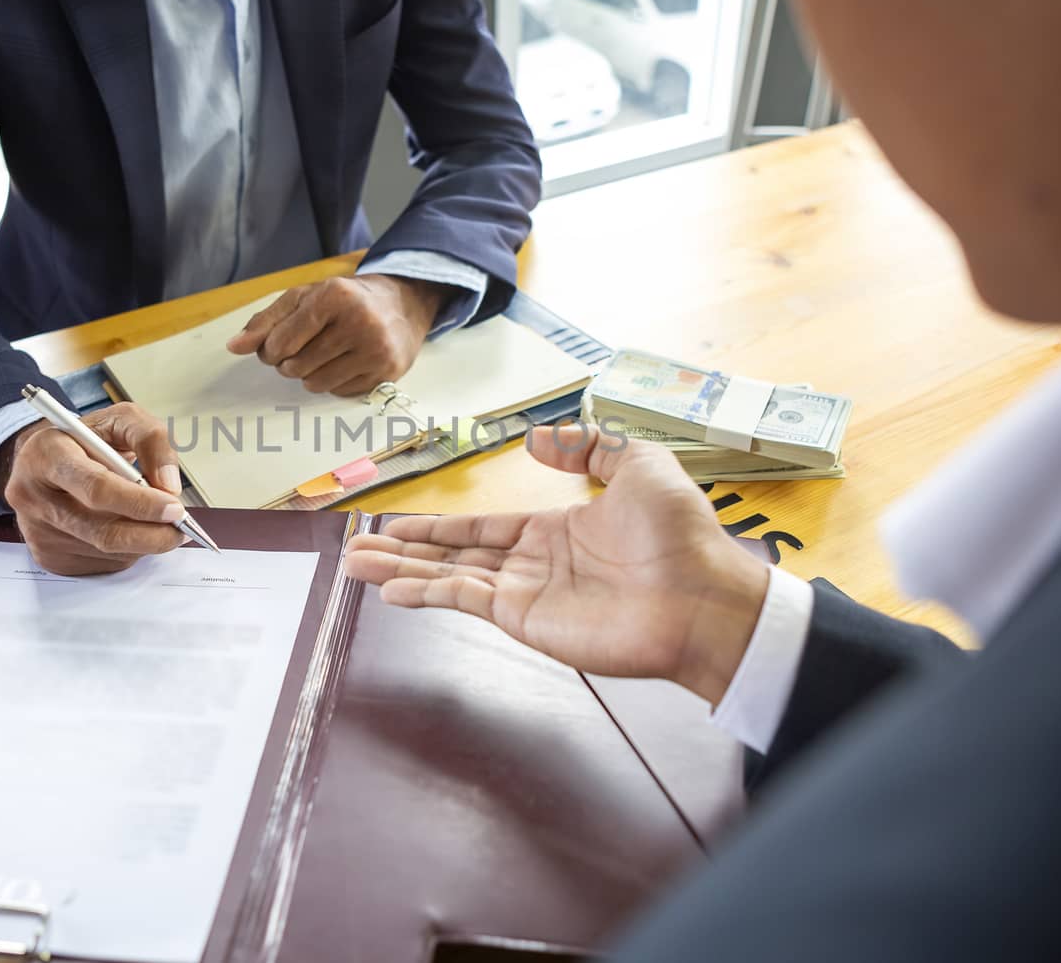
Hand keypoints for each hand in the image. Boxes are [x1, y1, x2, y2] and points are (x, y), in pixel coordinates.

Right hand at [0, 402, 187, 575]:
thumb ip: (151, 441)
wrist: (48, 460)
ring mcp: (38, 532)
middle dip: (152, 534)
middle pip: (103, 531)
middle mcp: (33, 496)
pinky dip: (127, 551)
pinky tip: (127, 528)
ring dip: (143, 542)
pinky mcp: (47, 557)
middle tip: (180, 529)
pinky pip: (101, 564)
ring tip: (155, 521)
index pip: (97, 487)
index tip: (175, 508)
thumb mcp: (120, 420)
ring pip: (108, 551)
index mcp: (47, 454)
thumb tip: (169, 487)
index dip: (141, 503)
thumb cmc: (87, 440)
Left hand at [225, 274, 448, 396]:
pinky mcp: (386, 373)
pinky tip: (344, 363)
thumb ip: (266, 321)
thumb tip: (235, 347)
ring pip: (315, 384)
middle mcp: (359, 322)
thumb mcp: (304, 298)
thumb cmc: (344, 301)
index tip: (275, 346)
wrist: (402, 305)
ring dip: (308, 375)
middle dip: (289, 363)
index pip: (281, 341)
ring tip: (321, 356)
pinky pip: (338, 392)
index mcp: (334, 296)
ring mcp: (376, 350)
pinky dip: (332, 382)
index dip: (270, 350)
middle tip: (301, 349)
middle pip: (296, 366)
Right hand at [343, 424, 770, 703]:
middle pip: (453, 554)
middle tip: (357, 546)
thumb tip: (537, 439)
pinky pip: (465, 599)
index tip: (397, 523)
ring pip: (449, 576)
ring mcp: (527, 595)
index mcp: (556, 532)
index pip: (481, 527)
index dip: (438, 525)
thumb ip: (587, 447)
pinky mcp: (527, 620)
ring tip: (355, 565)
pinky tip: (392, 589)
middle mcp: (534, 566)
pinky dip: (426, 592)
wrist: (705, 597)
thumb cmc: (681, 534)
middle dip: (404, 550)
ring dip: (401, 571)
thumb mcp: (638, 464)